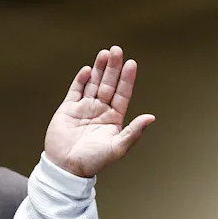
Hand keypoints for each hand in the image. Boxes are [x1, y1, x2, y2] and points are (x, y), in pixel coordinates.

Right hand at [45, 45, 154, 177]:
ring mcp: (84, 108)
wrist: (66, 167)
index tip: (131, 64)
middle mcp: (100, 110)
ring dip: (99, 68)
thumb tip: (151, 117)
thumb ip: (134, 131)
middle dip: (113, 67)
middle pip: (108, 84)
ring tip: (105, 53)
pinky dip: (81, 80)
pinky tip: (87, 69)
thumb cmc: (93, 161)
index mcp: (114, 119)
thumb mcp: (118, 147)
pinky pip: (75, 90)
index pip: (122, 94)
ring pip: (93, 83)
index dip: (127, 79)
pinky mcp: (68, 109)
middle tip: (117, 50)